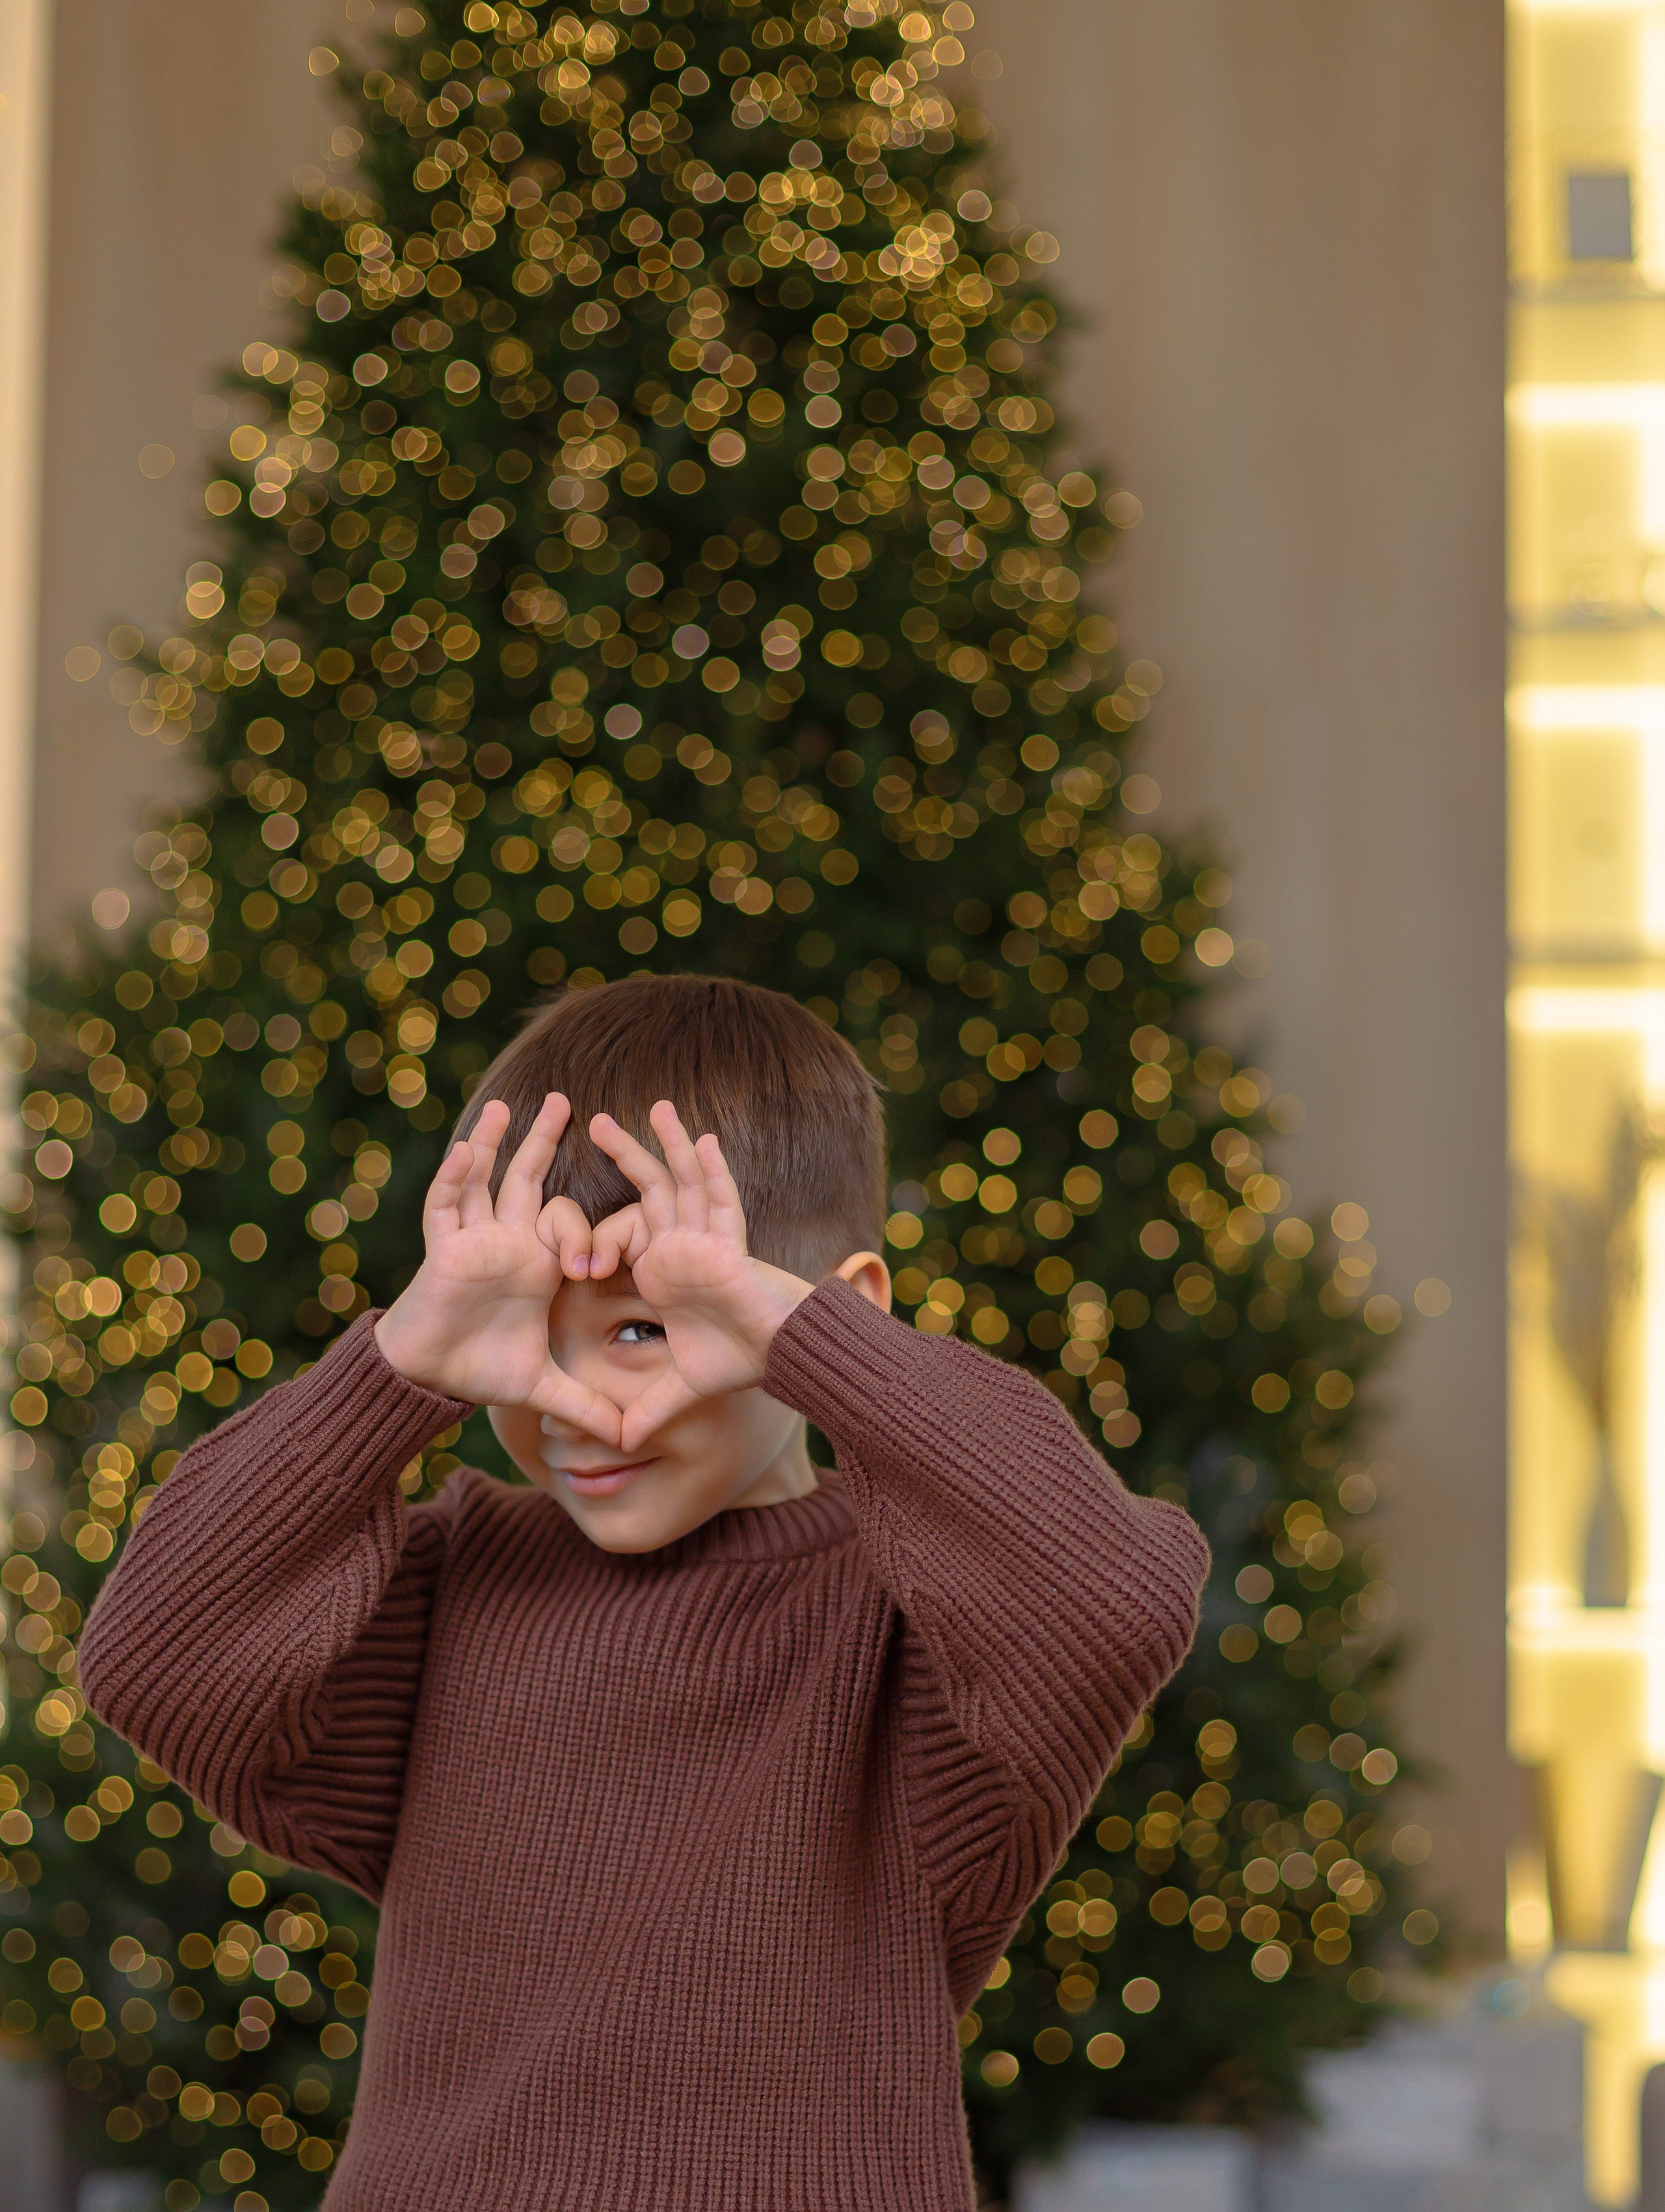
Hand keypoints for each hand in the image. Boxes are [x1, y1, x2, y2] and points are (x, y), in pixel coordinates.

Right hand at [374, 1093, 620, 1443]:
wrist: (430, 1380)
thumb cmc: (480, 1371)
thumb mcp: (543, 1386)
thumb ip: (586, 1404)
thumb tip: (627, 1438)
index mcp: (535, 1263)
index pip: (567, 1223)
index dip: (588, 1233)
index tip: (596, 1260)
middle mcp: (506, 1242)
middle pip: (527, 1180)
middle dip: (543, 1141)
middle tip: (566, 1101)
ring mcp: (473, 1240)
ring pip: (483, 1180)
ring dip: (494, 1142)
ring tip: (506, 1104)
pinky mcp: (443, 1249)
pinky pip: (447, 1206)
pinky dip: (456, 1178)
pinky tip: (470, 1147)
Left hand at [589, 1101, 812, 1452]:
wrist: (782, 1358)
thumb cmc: (740, 1360)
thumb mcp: (681, 1386)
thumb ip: (649, 1407)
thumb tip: (617, 1443)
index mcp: (665, 1269)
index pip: (625, 1231)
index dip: (597, 1237)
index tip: (579, 1261)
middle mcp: (683, 1246)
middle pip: (651, 1188)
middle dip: (625, 1154)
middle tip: (593, 1120)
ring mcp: (707, 1240)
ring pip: (684, 1181)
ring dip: (668, 1143)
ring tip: (653, 1105)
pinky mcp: (729, 1245)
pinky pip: (720, 1199)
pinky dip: (712, 1169)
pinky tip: (701, 1138)